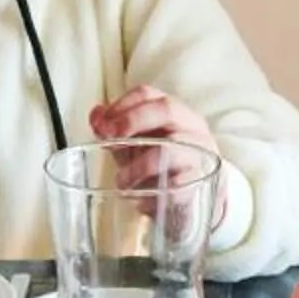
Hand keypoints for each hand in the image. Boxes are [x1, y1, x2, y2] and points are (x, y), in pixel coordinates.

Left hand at [89, 86, 229, 228]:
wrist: (191, 201)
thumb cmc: (161, 168)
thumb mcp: (134, 147)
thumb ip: (114, 132)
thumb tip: (96, 115)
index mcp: (172, 112)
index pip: (147, 95)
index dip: (121, 105)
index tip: (101, 124)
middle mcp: (191, 126)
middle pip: (166, 109)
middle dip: (132, 121)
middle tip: (109, 139)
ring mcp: (200, 152)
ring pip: (170, 149)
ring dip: (139, 167)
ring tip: (123, 183)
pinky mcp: (202, 182)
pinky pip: (177, 185)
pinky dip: (154, 195)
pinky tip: (143, 202)